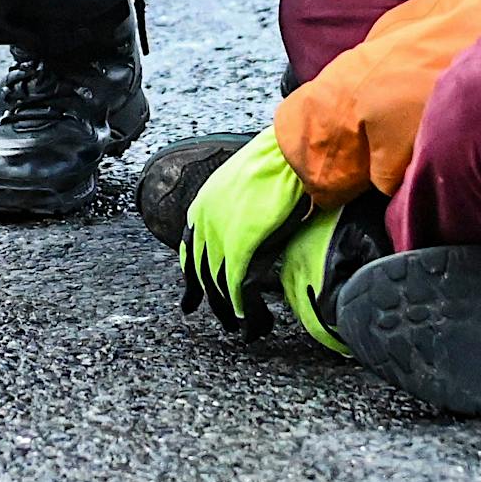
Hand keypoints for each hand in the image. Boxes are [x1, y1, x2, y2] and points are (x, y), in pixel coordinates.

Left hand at [179, 127, 313, 339]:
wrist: (291, 153)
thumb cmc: (281, 158)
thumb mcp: (248, 178)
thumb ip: (242, 201)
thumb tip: (252, 213)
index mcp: (203, 206)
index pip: (189, 250)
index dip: (191, 279)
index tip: (191, 300)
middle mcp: (204, 223)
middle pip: (202, 274)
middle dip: (210, 302)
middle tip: (224, 321)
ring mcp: (219, 237)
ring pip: (218, 287)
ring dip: (231, 313)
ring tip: (242, 329)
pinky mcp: (239, 250)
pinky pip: (238, 289)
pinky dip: (247, 310)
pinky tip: (254, 323)